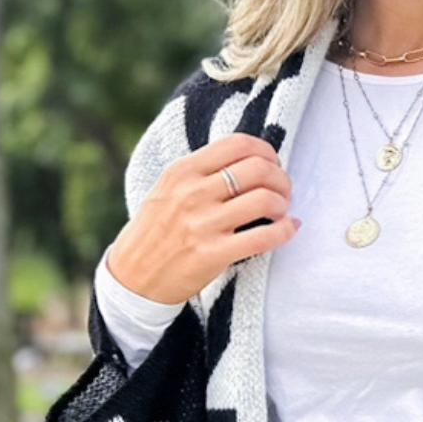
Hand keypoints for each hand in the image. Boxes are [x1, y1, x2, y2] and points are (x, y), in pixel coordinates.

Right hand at [105, 133, 300, 305]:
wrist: (133, 277)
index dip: (266, 152)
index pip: (238, 144)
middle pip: (257, 169)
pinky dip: (285, 231)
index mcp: (183, 171)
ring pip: (264, 199)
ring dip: (283, 204)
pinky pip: (263, 237)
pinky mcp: (213, 254)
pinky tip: (289, 229)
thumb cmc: (156, 231)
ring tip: (282, 212)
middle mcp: (193, 193)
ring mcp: (203, 224)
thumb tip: (249, 160)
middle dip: (281, 179)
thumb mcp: (168, 189)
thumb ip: (202, 172)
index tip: (272, 166)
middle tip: (283, 191)